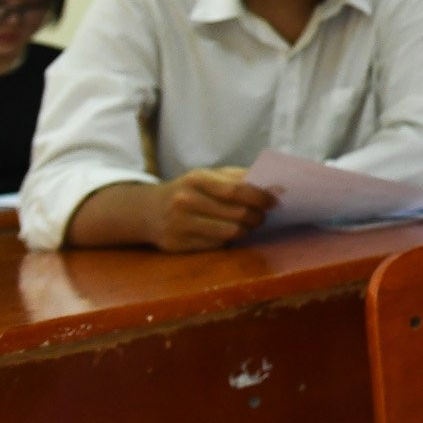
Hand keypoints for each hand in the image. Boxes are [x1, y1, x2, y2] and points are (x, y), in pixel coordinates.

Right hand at [142, 166, 274, 251]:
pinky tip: (228, 233)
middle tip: (263, 216)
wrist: (148, 211)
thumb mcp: (208, 177)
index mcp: (197, 179)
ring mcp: (180, 224)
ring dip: (247, 230)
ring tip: (249, 225)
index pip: (236, 190)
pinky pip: (217, 245)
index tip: (274, 201)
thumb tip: (273, 185)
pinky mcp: (178, 245)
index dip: (260, 197)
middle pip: (237, 213)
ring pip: (230, 232)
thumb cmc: (190, 191)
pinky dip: (229, 240)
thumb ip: (238, 178)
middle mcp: (185, 201)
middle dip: (257, 216)